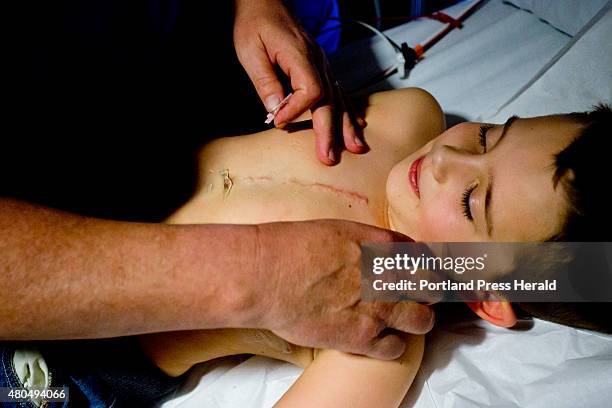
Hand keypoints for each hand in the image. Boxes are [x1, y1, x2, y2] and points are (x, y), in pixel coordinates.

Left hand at [233, 0, 366, 165]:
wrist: (265, 2)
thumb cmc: (255, 24)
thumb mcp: (250, 51)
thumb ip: (265, 81)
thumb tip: (276, 111)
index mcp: (300, 55)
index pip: (309, 90)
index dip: (296, 110)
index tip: (279, 122)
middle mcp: (317, 60)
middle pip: (329, 100)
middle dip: (330, 131)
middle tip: (328, 157)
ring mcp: (322, 63)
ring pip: (339, 97)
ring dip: (346, 125)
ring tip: (355, 148)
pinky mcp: (321, 67)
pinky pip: (339, 90)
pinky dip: (348, 110)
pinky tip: (357, 125)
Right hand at [252, 220, 434, 359]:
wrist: (268, 275)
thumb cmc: (291, 248)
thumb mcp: (336, 230)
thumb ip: (364, 244)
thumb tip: (370, 254)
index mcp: (382, 244)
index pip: (423, 256)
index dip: (422, 267)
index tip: (417, 273)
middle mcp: (389, 275)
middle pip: (433, 288)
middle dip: (426, 292)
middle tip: (413, 297)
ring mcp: (380, 307)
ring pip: (424, 320)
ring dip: (414, 320)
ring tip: (399, 320)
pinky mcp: (363, 337)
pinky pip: (396, 347)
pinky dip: (389, 345)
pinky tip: (376, 338)